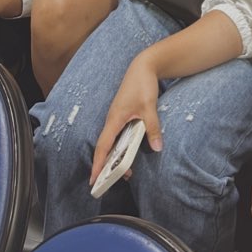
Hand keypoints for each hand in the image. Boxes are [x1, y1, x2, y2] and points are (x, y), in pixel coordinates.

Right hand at [91, 54, 161, 186]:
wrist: (143, 67)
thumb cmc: (142, 84)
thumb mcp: (149, 106)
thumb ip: (152, 127)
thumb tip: (157, 148)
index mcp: (114, 118)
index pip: (103, 146)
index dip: (98, 163)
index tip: (94, 179)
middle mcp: (112, 120)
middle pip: (104, 147)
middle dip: (103, 166)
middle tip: (105, 184)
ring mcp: (116, 118)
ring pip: (111, 142)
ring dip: (113, 158)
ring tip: (122, 174)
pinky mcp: (122, 116)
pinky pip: (117, 136)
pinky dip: (119, 148)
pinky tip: (127, 156)